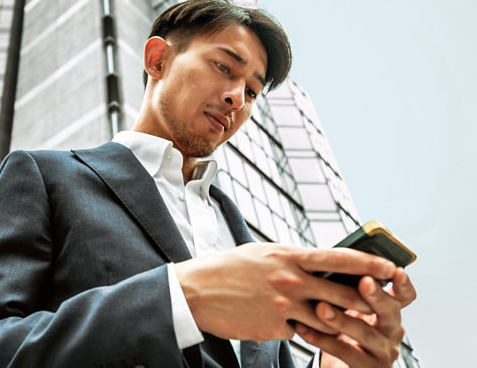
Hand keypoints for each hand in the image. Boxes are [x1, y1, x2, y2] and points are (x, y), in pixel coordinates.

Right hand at [173, 243, 396, 341]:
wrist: (196, 291)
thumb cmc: (227, 268)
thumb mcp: (261, 253)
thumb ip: (290, 258)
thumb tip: (314, 262)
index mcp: (288, 256)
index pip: (338, 259)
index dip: (369, 264)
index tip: (389, 268)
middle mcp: (289, 280)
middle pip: (342, 294)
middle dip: (365, 301)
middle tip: (379, 304)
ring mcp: (282, 306)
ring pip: (327, 318)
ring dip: (337, 322)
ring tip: (345, 322)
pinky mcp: (272, 328)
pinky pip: (298, 333)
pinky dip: (299, 330)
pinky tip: (289, 324)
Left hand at [295, 268, 416, 367]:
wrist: (339, 366)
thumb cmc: (341, 328)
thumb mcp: (348, 307)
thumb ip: (346, 289)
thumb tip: (328, 262)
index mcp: (388, 311)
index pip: (404, 296)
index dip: (403, 284)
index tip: (396, 270)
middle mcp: (391, 331)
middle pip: (391, 312)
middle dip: (377, 296)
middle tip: (364, 282)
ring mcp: (382, 352)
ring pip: (367, 335)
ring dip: (343, 320)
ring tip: (321, 308)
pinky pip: (346, 353)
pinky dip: (322, 339)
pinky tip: (304, 328)